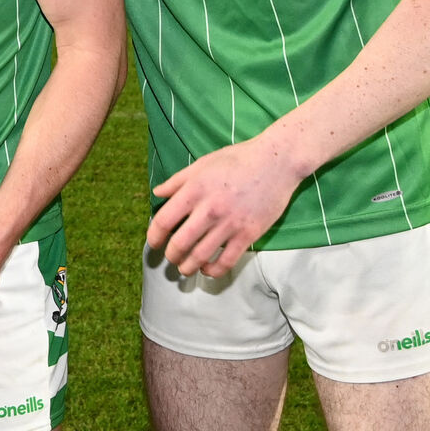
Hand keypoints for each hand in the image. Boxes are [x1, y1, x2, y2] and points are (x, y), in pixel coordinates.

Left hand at [146, 136, 304, 277]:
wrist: (276, 162)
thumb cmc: (237, 159)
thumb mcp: (202, 163)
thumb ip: (177, 181)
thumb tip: (157, 193)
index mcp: (194, 189)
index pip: (164, 220)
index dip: (154, 236)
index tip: (153, 243)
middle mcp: (209, 209)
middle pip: (179, 243)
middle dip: (171, 256)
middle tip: (170, 258)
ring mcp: (229, 224)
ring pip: (200, 256)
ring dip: (188, 267)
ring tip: (185, 268)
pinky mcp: (248, 234)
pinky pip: (226, 261)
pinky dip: (213, 271)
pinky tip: (207, 269)